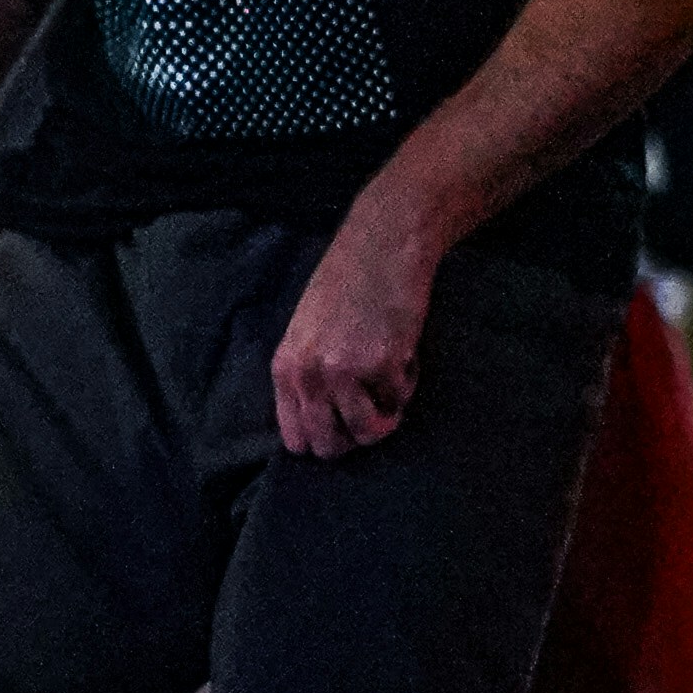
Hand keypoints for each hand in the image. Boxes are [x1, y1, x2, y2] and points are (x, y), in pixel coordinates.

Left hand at [269, 192, 439, 459]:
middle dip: (355, 435)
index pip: (296, 440)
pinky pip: (399, 400)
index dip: (324, 438)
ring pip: (369, 432)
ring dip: (386, 413)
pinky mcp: (383, 365)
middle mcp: (310, 375)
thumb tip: (323, 423)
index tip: (342, 425)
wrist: (381, 246)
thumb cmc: (345, 284)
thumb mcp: (306, 332)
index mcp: (285, 368)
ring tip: (388, 379)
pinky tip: (402, 350)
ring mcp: (346, 372)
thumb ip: (307, 376)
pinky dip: (406, 382)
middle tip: (372, 408)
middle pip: (330, 446)